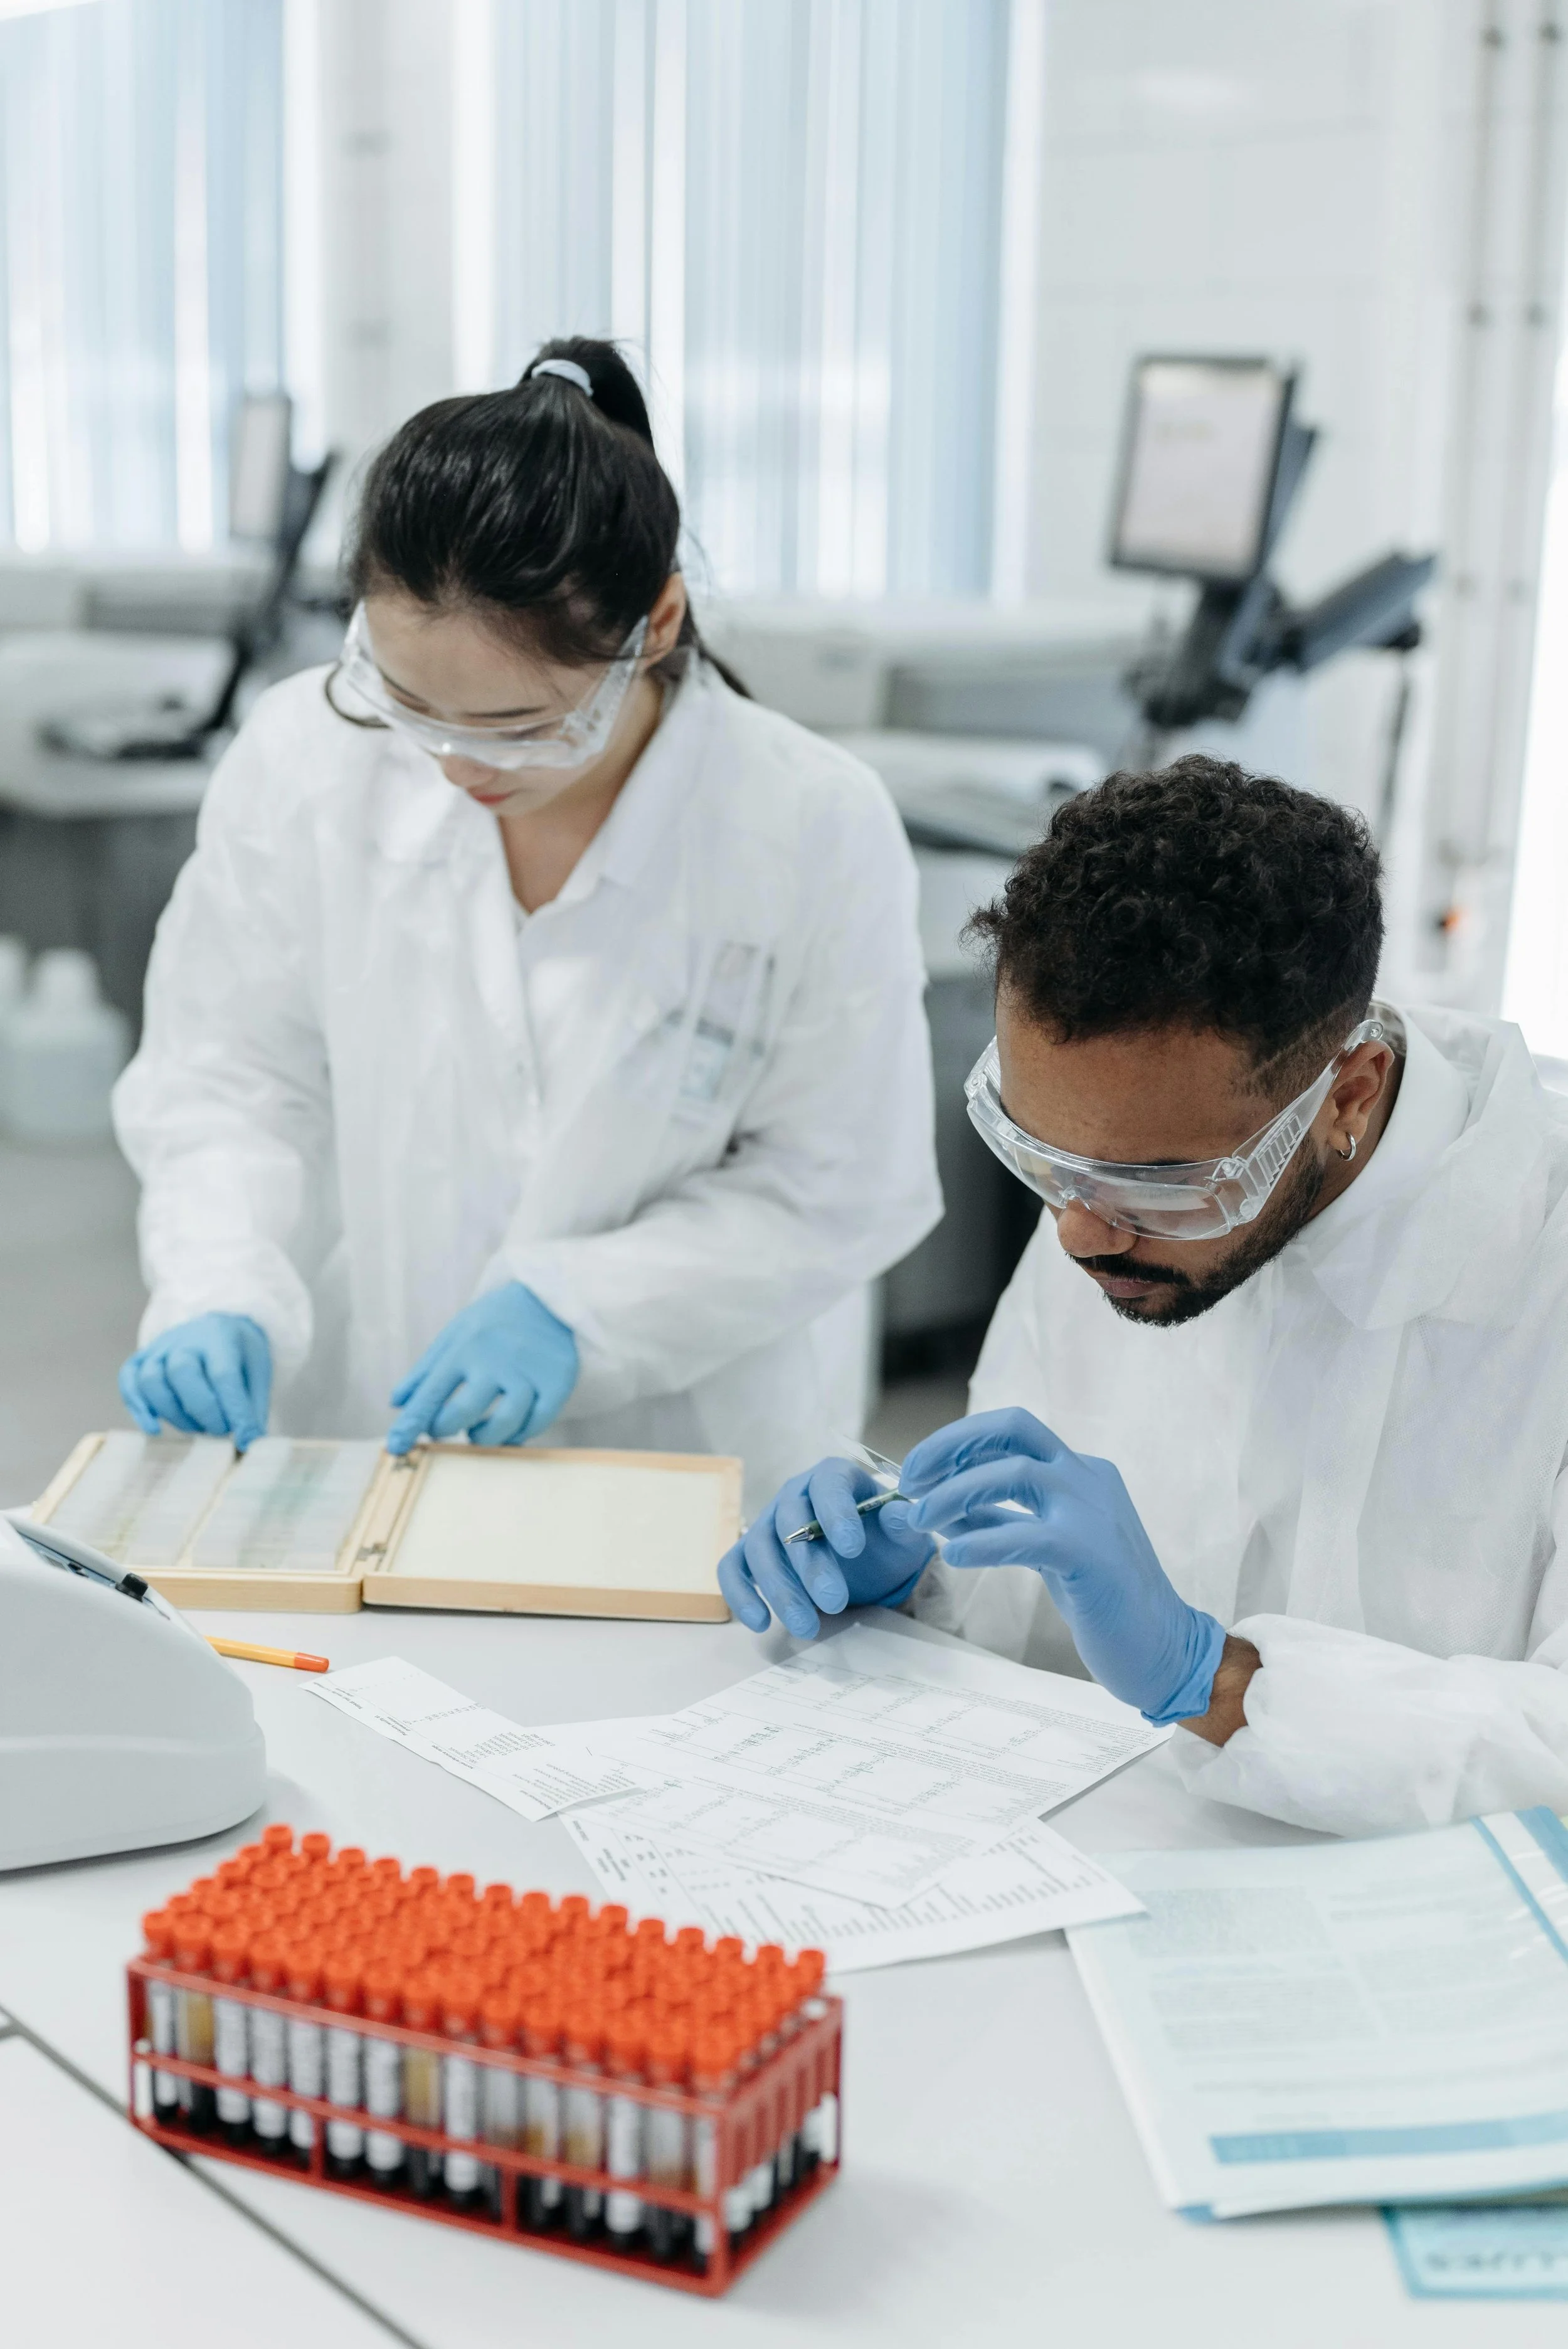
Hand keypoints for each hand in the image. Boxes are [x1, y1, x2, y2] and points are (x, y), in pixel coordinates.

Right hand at [119, 1313, 271, 1449]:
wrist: (216, 1328)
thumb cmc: (238, 1356)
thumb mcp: (257, 1373)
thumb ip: (252, 1407)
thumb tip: (251, 1441)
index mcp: (221, 1338)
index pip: (224, 1375)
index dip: (234, 1411)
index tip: (245, 1439)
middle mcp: (186, 1339)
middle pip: (182, 1372)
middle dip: (202, 1410)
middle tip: (221, 1430)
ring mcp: (159, 1348)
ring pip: (151, 1380)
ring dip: (173, 1413)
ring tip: (197, 1428)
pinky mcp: (141, 1359)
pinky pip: (129, 1381)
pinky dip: (138, 1407)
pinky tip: (154, 1427)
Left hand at [387, 1282, 577, 1454]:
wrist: (546, 1297)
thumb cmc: (492, 1322)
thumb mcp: (454, 1335)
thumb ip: (425, 1370)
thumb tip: (396, 1402)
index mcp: (464, 1347)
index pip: (430, 1393)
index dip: (410, 1424)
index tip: (395, 1447)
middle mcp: (496, 1358)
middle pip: (464, 1412)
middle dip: (446, 1429)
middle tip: (443, 1429)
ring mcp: (529, 1370)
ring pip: (505, 1422)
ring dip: (485, 1437)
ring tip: (477, 1433)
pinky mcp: (558, 1379)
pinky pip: (538, 1421)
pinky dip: (520, 1434)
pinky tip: (511, 1430)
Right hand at [719, 1456, 933, 1638]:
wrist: (868, 1557)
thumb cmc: (884, 1537)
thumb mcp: (902, 1532)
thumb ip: (902, 1523)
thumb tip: (900, 1515)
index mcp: (833, 1476)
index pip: (829, 1485)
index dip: (837, 1513)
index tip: (853, 1549)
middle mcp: (794, 1494)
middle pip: (790, 1522)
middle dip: (810, 1566)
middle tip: (835, 1603)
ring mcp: (768, 1522)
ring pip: (760, 1549)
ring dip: (780, 1590)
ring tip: (807, 1627)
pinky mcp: (750, 1552)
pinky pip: (732, 1568)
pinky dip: (740, 1594)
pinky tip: (761, 1623)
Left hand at [902, 1407, 1225, 1723]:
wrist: (1163, 1648)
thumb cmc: (1101, 1598)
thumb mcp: (1041, 1546)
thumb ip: (993, 1522)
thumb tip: (927, 1508)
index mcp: (1080, 1471)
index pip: (1011, 1431)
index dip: (957, 1441)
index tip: (916, 1471)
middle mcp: (1088, 1478)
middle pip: (1012, 1429)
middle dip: (951, 1444)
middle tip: (909, 1479)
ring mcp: (1094, 1512)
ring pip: (1015, 1474)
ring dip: (955, 1493)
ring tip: (918, 1520)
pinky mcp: (1091, 1554)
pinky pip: (1027, 1535)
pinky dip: (982, 1541)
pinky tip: (951, 1553)